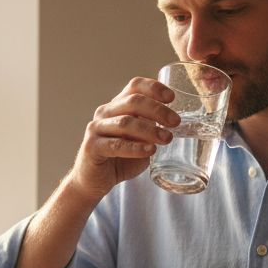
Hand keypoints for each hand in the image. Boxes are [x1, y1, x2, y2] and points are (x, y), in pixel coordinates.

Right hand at [68, 77, 179, 200]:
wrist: (94, 181)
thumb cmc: (119, 159)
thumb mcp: (139, 140)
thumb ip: (152, 129)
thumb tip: (175, 123)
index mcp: (117, 106)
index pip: (135, 86)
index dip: (153, 88)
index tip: (171, 98)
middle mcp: (105, 113)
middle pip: (133, 101)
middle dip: (157, 110)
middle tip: (175, 122)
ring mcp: (96, 129)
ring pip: (125, 122)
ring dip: (150, 130)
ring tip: (167, 139)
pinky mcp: (92, 147)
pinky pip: (116, 145)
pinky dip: (135, 147)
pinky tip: (150, 150)